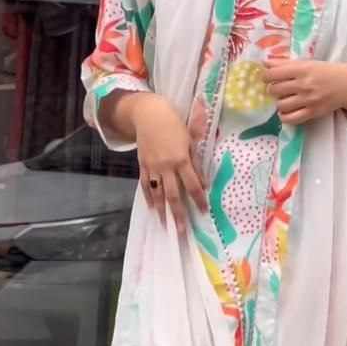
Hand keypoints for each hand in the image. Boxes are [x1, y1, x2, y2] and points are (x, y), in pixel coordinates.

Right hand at [133, 95, 206, 232]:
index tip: (204, 212)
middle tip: (182, 231)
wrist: (148, 114)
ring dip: (162, 211)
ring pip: (157, 193)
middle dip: (178, 214)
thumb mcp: (190, 139)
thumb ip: (196, 160)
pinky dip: (149, 197)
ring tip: (165, 225)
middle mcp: (166, 166)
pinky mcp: (142, 165)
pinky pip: (145, 185)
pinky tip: (152, 208)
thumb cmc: (174, 124)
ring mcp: (152, 167)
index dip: (199, 199)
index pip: (192, 185)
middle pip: (173, 195)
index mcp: (181, 159)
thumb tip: (203, 182)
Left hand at [264, 59, 346, 124]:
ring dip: (279, 102)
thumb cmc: (327, 71)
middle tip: (277, 89)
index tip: (267, 78)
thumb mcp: (308, 63)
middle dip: (272, 89)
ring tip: (284, 99)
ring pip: (280, 105)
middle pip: (274, 90)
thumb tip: (264, 63)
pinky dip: (284, 116)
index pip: (273, 74)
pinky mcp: (312, 112)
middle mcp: (304, 84)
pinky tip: (286, 112)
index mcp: (302, 69)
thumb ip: (285, 63)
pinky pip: (291, 119)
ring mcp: (308, 100)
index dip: (265, 76)